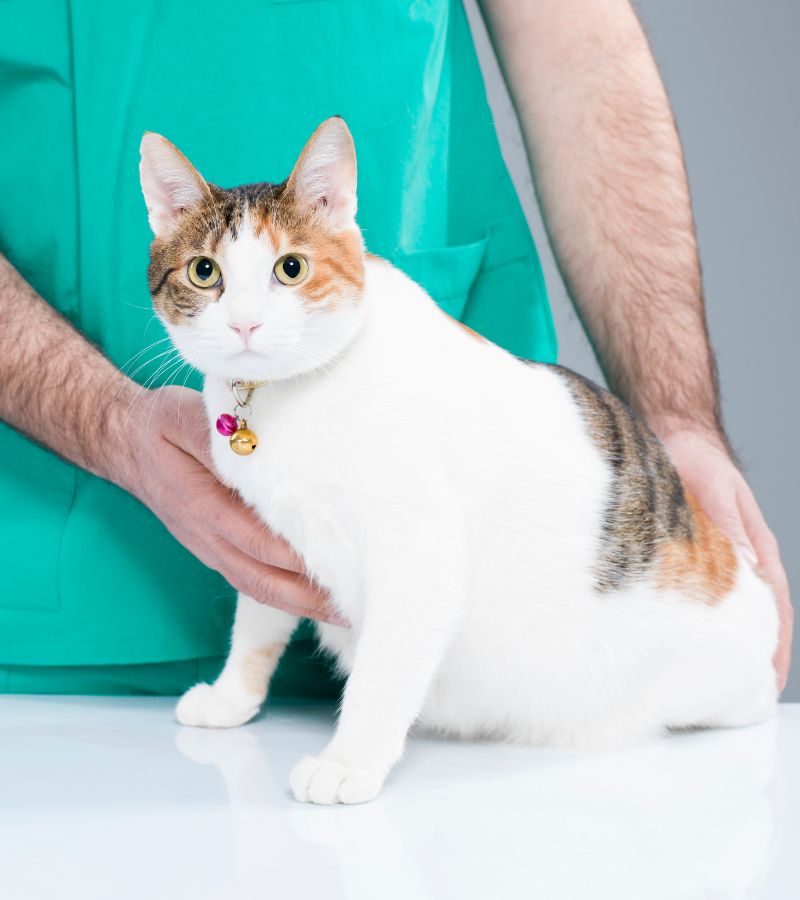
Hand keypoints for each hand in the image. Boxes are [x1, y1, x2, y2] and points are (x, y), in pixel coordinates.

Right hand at [110, 384, 344, 624]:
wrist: (125, 443)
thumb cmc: (160, 425)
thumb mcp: (181, 416)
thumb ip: (214, 437)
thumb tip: (251, 453)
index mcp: (204, 507)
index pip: (258, 540)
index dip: (298, 556)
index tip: (340, 561)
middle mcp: (209, 539)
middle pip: (266, 579)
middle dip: (313, 594)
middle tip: (359, 598)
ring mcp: (212, 550)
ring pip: (262, 589)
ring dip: (306, 605)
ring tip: (350, 610)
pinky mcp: (219, 551)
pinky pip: (255, 583)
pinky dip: (289, 598)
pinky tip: (319, 600)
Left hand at [657, 426, 791, 691]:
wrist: (671, 435)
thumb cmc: (694, 458)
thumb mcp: (713, 489)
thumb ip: (727, 525)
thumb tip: (745, 565)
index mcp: (754, 546)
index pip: (774, 603)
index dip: (774, 642)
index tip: (768, 677)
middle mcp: (739, 556)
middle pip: (755, 614)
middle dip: (755, 654)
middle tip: (743, 695)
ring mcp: (717, 558)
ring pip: (728, 608)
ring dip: (727, 641)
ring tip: (715, 680)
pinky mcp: (690, 555)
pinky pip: (699, 595)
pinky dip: (700, 621)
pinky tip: (684, 640)